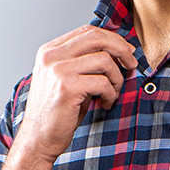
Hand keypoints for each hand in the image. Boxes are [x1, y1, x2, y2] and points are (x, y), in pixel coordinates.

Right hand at [16, 25, 137, 162]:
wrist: (38, 139)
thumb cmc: (56, 113)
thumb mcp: (66, 79)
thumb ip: (84, 62)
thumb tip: (118, 51)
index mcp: (49, 51)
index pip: (87, 31)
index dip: (112, 39)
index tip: (125, 52)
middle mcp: (51, 57)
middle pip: (97, 37)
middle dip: (121, 49)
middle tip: (131, 65)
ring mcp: (58, 71)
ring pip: (104, 60)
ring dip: (117, 78)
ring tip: (113, 93)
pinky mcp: (67, 88)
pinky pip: (103, 83)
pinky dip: (110, 94)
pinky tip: (105, 103)